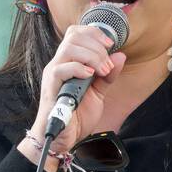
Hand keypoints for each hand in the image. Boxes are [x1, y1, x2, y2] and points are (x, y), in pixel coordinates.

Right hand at [26, 23, 126, 155]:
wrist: (65, 138)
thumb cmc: (77, 115)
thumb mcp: (98, 92)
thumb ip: (108, 75)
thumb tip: (120, 56)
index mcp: (69, 62)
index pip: (76, 33)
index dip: (94, 33)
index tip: (110, 44)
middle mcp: (59, 64)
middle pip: (74, 36)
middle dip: (97, 47)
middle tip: (108, 65)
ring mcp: (53, 75)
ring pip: (69, 49)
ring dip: (92, 57)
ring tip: (102, 72)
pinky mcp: (51, 88)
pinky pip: (61, 69)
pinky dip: (79, 69)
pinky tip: (90, 76)